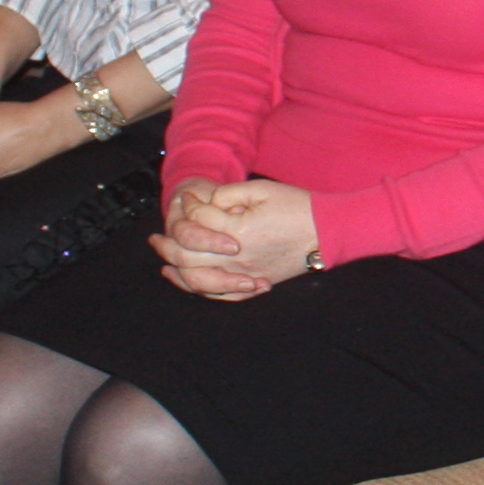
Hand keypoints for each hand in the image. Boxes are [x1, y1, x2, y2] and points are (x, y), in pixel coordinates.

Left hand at [151, 177, 318, 296]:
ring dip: (174, 268)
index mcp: (238, 231)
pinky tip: (183, 278)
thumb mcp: (262, 190)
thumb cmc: (298, 207)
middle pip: (186, 255)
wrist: (327, 231)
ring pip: (196, 279)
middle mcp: (236, 258)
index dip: (189, 206)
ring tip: (162, 258)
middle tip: (156, 236)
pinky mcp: (253, 285)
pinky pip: (217, 294)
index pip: (198, 221)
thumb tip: (204, 202)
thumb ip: (228, 193)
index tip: (189, 197)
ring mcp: (244, 275)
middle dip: (167, 243)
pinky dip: (196, 288)